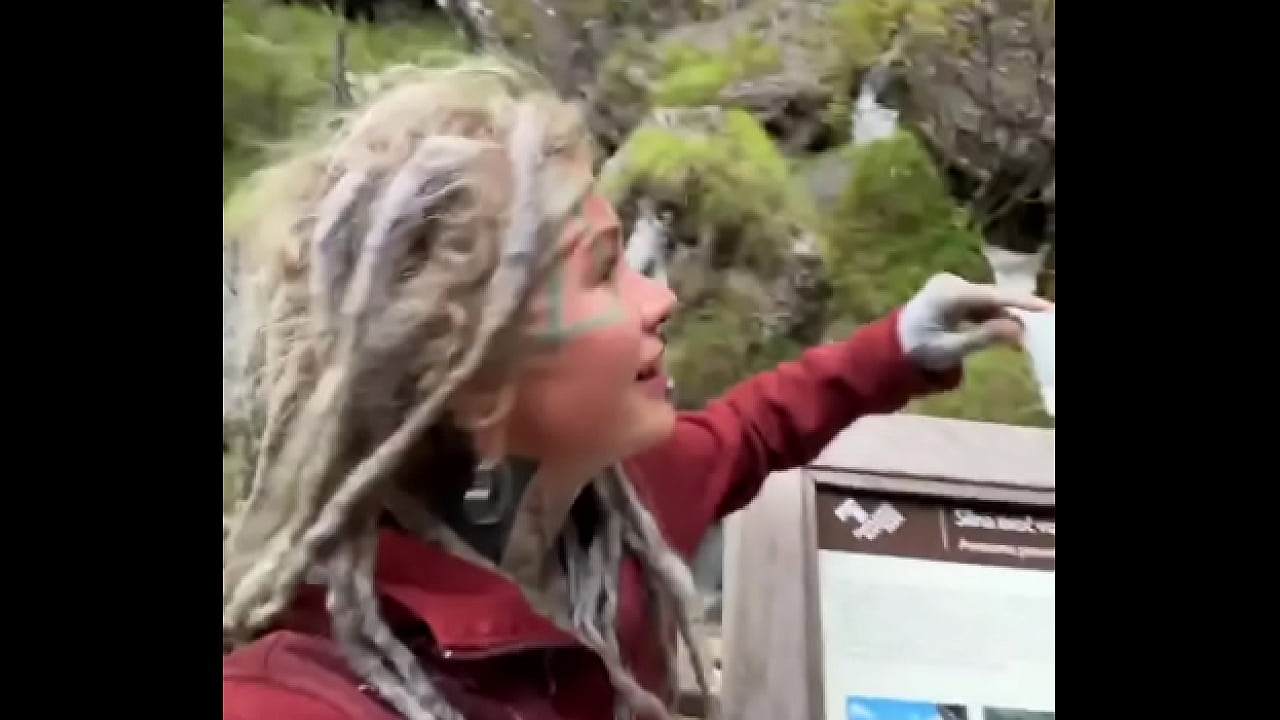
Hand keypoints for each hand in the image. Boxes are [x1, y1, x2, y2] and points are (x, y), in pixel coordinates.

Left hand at [898, 272, 1053, 370]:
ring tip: (1025, 337)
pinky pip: (977, 305)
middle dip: (1017, 313)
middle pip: (993, 298)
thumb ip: (984, 338)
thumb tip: (1017, 328)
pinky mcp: (950, 294)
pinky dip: (990, 318)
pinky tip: (1005, 332)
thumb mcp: (951, 350)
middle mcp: (951, 283)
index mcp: (949, 294)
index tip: (1048, 309)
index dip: (1024, 303)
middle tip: (1041, 328)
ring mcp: (949, 287)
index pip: (994, 296)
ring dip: (1004, 318)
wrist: (887, 349)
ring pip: (986, 302)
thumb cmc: (916, 351)